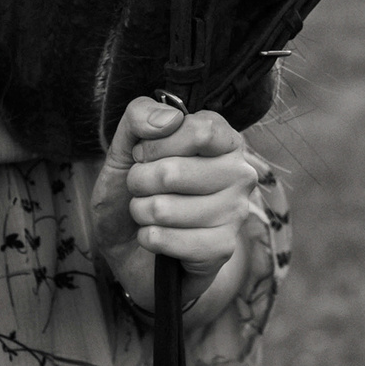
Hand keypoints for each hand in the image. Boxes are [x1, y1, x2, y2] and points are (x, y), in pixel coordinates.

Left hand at [90, 97, 261, 321]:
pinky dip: (147, 238)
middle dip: (140, 181)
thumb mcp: (125, 148)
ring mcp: (235, 213)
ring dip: (141, 212)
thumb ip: (140, 116)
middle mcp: (239, 173)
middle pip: (174, 171)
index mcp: (223, 140)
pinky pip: (166, 239)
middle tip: (141, 187)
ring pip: (165, 208)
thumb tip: (169, 118)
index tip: (143, 154)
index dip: (157, 144)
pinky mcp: (222, 248)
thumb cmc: (137, 192)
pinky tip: (156, 237)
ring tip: (149, 213)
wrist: (133, 247)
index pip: (200, 130)